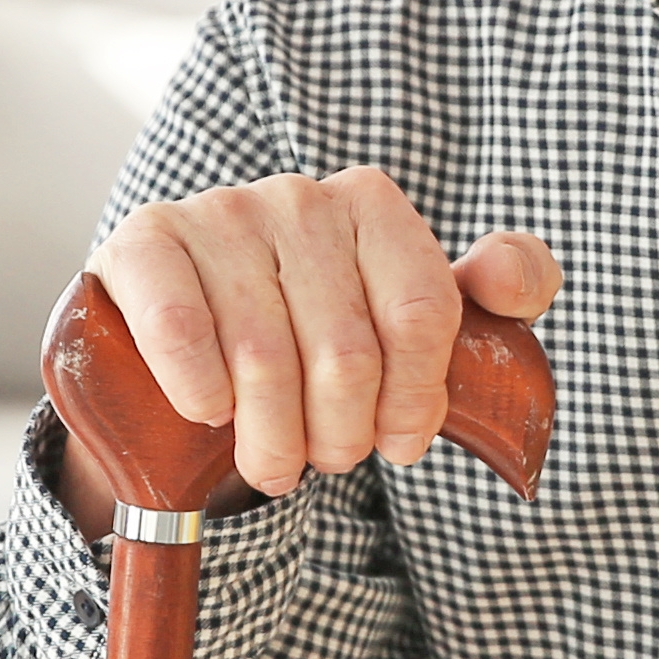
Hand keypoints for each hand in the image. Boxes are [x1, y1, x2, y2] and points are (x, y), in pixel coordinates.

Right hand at [67, 175, 557, 507]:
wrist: (188, 332)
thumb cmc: (313, 332)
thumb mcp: (409, 310)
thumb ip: (497, 286)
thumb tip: (512, 282)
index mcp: (373, 205)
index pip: (422, 316)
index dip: (414, 402)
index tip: (398, 443)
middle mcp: (298, 196)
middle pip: (345, 353)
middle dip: (339, 435)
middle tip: (325, 459)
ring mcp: (218, 214)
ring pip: (264, 360)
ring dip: (271, 439)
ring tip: (272, 462)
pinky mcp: (146, 243)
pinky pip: (183, 331)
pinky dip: (201, 394)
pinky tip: (209, 413)